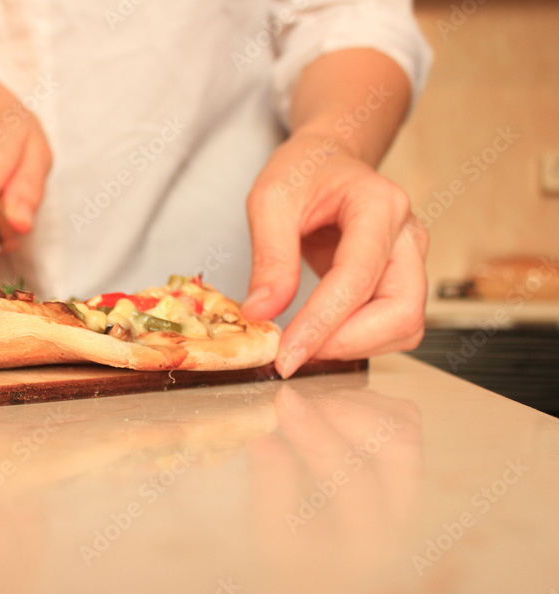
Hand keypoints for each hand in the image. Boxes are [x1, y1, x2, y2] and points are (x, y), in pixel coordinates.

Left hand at [242, 132, 428, 377]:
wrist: (328, 161)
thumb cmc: (303, 172)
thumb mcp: (270, 200)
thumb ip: (269, 257)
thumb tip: (261, 313)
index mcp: (378, 205)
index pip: (356, 278)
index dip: (322, 323)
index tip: (287, 354)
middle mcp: (407, 234)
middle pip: (401, 311)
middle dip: (347, 342)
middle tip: (294, 353)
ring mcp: (412, 259)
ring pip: (404, 326)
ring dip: (355, 347)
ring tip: (304, 343)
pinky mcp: (404, 280)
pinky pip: (394, 326)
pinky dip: (360, 341)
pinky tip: (321, 335)